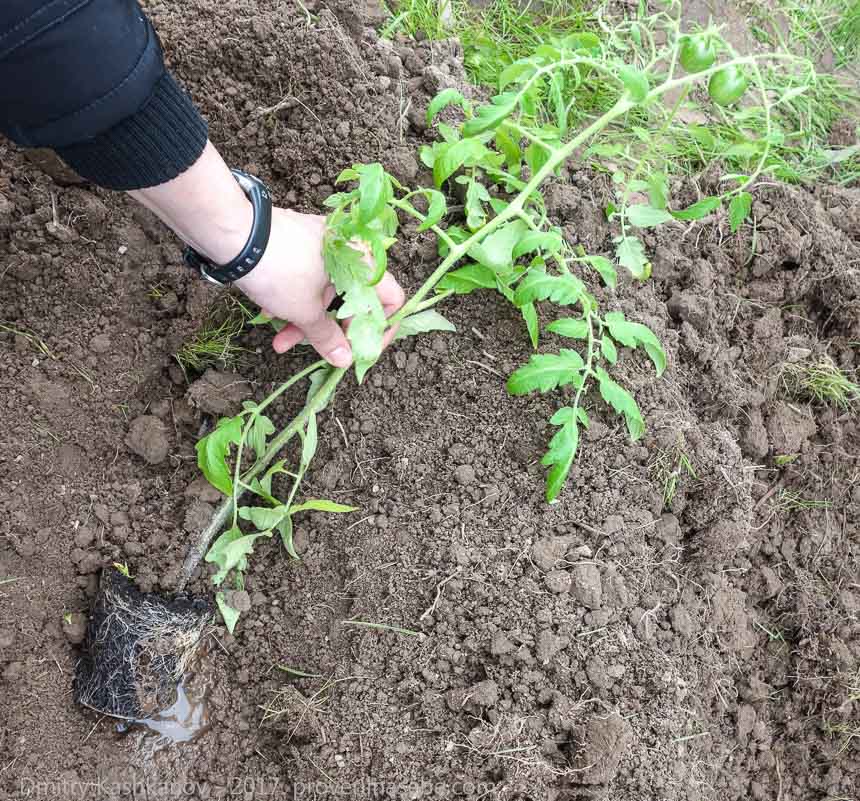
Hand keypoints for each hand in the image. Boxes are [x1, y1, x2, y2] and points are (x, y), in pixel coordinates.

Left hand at [235, 208, 404, 367]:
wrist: (234, 231)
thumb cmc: (280, 270)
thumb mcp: (304, 311)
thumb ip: (328, 338)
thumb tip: (345, 361)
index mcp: (363, 262)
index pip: (392, 299)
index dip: (380, 329)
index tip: (359, 349)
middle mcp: (349, 249)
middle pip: (353, 299)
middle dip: (329, 330)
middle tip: (313, 349)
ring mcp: (323, 243)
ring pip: (325, 291)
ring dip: (305, 319)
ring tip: (280, 341)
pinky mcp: (299, 241)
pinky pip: (307, 276)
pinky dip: (294, 298)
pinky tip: (269, 315)